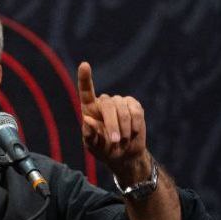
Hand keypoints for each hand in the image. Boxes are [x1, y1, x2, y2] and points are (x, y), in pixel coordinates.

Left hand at [77, 61, 150, 180]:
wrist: (125, 154)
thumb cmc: (105, 149)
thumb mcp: (94, 147)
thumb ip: (90, 135)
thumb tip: (87, 121)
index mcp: (89, 109)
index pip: (86, 91)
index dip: (85, 78)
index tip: (84, 65)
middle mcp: (104, 102)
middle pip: (108, 104)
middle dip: (113, 124)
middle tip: (115, 141)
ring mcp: (120, 102)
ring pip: (123, 108)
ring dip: (124, 128)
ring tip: (123, 140)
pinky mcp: (134, 105)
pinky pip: (136, 111)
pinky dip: (135, 124)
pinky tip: (133, 133)